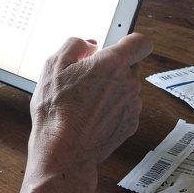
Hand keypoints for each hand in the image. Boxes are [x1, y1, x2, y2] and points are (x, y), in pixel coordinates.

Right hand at [7, 32, 152, 192]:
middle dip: (113, 68)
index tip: (118, 45)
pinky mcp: (130, 125)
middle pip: (130, 66)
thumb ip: (74, 45)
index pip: (140, 42)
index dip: (130, 41)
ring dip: (112, 90)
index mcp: (113, 64)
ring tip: (85, 101)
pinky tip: (91, 116)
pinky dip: (112, 109)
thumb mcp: (53, 66)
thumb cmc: (56, 110)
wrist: (63, 151)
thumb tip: (89, 44)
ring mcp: (132, 106)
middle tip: (88, 77)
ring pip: (127, 88)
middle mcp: (129, 83)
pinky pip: (125, 108)